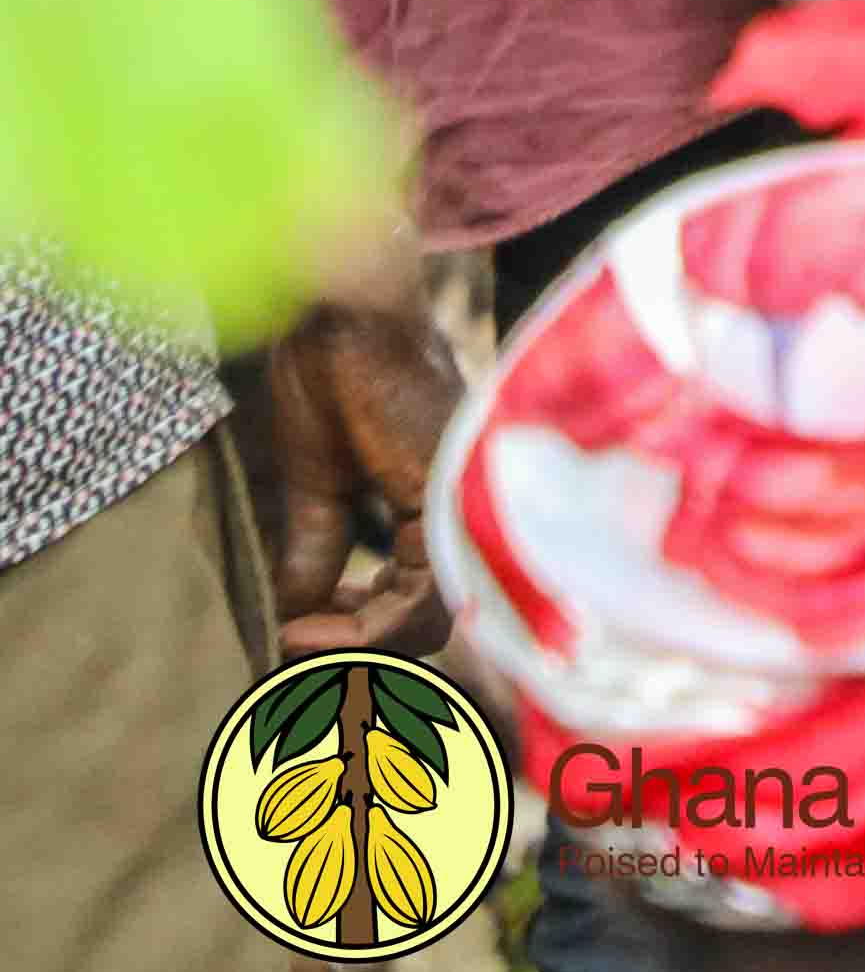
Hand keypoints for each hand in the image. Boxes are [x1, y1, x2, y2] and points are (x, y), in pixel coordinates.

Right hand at [236, 295, 458, 656]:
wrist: (339, 321)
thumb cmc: (329, 382)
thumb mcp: (318, 483)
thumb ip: (320, 549)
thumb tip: (297, 615)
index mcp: (437, 506)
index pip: (418, 604)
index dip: (358, 638)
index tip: (293, 639)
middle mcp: (463, 509)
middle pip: (429, 620)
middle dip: (360, 649)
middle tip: (297, 649)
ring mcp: (463, 503)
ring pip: (431, 614)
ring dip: (359, 642)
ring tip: (298, 635)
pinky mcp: (451, 495)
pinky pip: (427, 588)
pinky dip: (370, 622)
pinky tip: (307, 618)